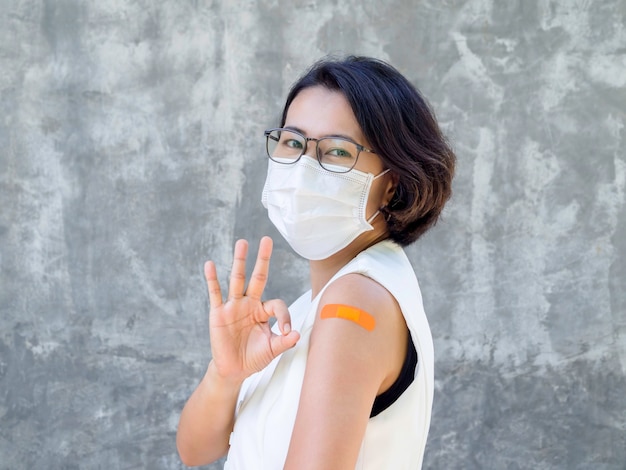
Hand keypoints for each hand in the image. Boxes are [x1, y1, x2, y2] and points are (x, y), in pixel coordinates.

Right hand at [205, 236, 299, 381]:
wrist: (233, 370)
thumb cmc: (254, 357)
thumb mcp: (273, 350)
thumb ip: (284, 341)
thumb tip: (296, 334)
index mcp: (263, 311)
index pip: (277, 304)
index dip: (284, 316)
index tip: (286, 331)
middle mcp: (249, 303)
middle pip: (258, 277)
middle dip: (262, 259)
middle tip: (267, 239)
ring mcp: (233, 306)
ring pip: (237, 279)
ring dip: (240, 261)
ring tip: (242, 242)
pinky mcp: (218, 313)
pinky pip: (215, 293)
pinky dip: (212, 279)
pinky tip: (210, 264)